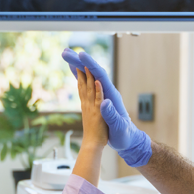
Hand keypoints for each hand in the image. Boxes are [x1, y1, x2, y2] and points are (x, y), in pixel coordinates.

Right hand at [62, 48, 151, 166]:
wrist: (128, 140)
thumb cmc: (125, 135)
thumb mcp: (119, 127)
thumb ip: (111, 115)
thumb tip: (104, 102)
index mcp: (111, 96)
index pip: (100, 76)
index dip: (90, 65)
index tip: (80, 55)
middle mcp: (107, 93)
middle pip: (92, 72)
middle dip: (79, 61)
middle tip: (65, 52)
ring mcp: (102, 96)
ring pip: (88, 77)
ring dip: (78, 66)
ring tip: (68, 58)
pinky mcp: (98, 102)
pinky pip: (88, 86)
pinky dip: (80, 77)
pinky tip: (76, 73)